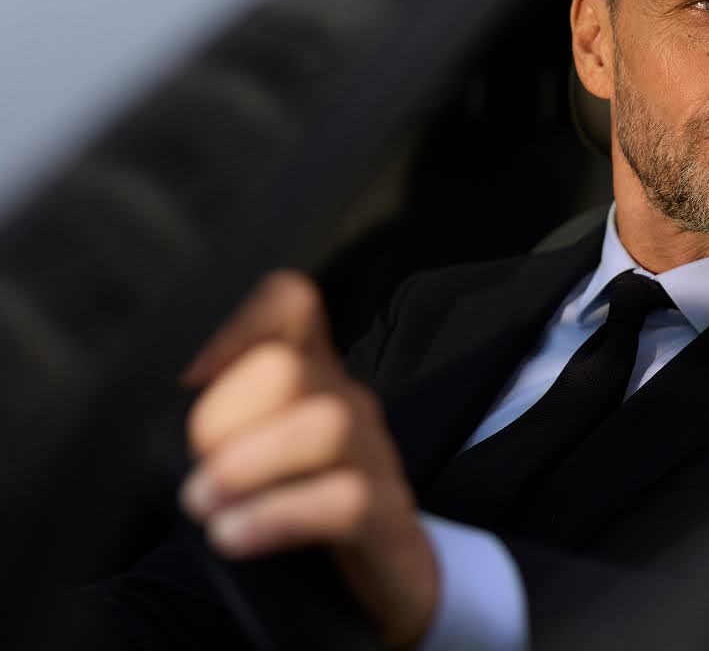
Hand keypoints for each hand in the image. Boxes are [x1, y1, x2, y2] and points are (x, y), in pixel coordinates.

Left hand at [179, 271, 437, 648]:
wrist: (388, 577)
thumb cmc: (304, 507)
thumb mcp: (260, 453)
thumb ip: (218, 427)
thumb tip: (149, 424)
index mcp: (310, 377)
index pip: (290, 304)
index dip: (237, 325)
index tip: (188, 380)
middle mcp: (346, 403)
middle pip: (290, 368)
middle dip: (223, 418)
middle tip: (196, 472)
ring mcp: (374, 457)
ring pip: (326, 424)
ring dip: (249, 465)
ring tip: (207, 505)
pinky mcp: (388, 517)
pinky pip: (346, 500)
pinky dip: (279, 516)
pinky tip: (236, 535)